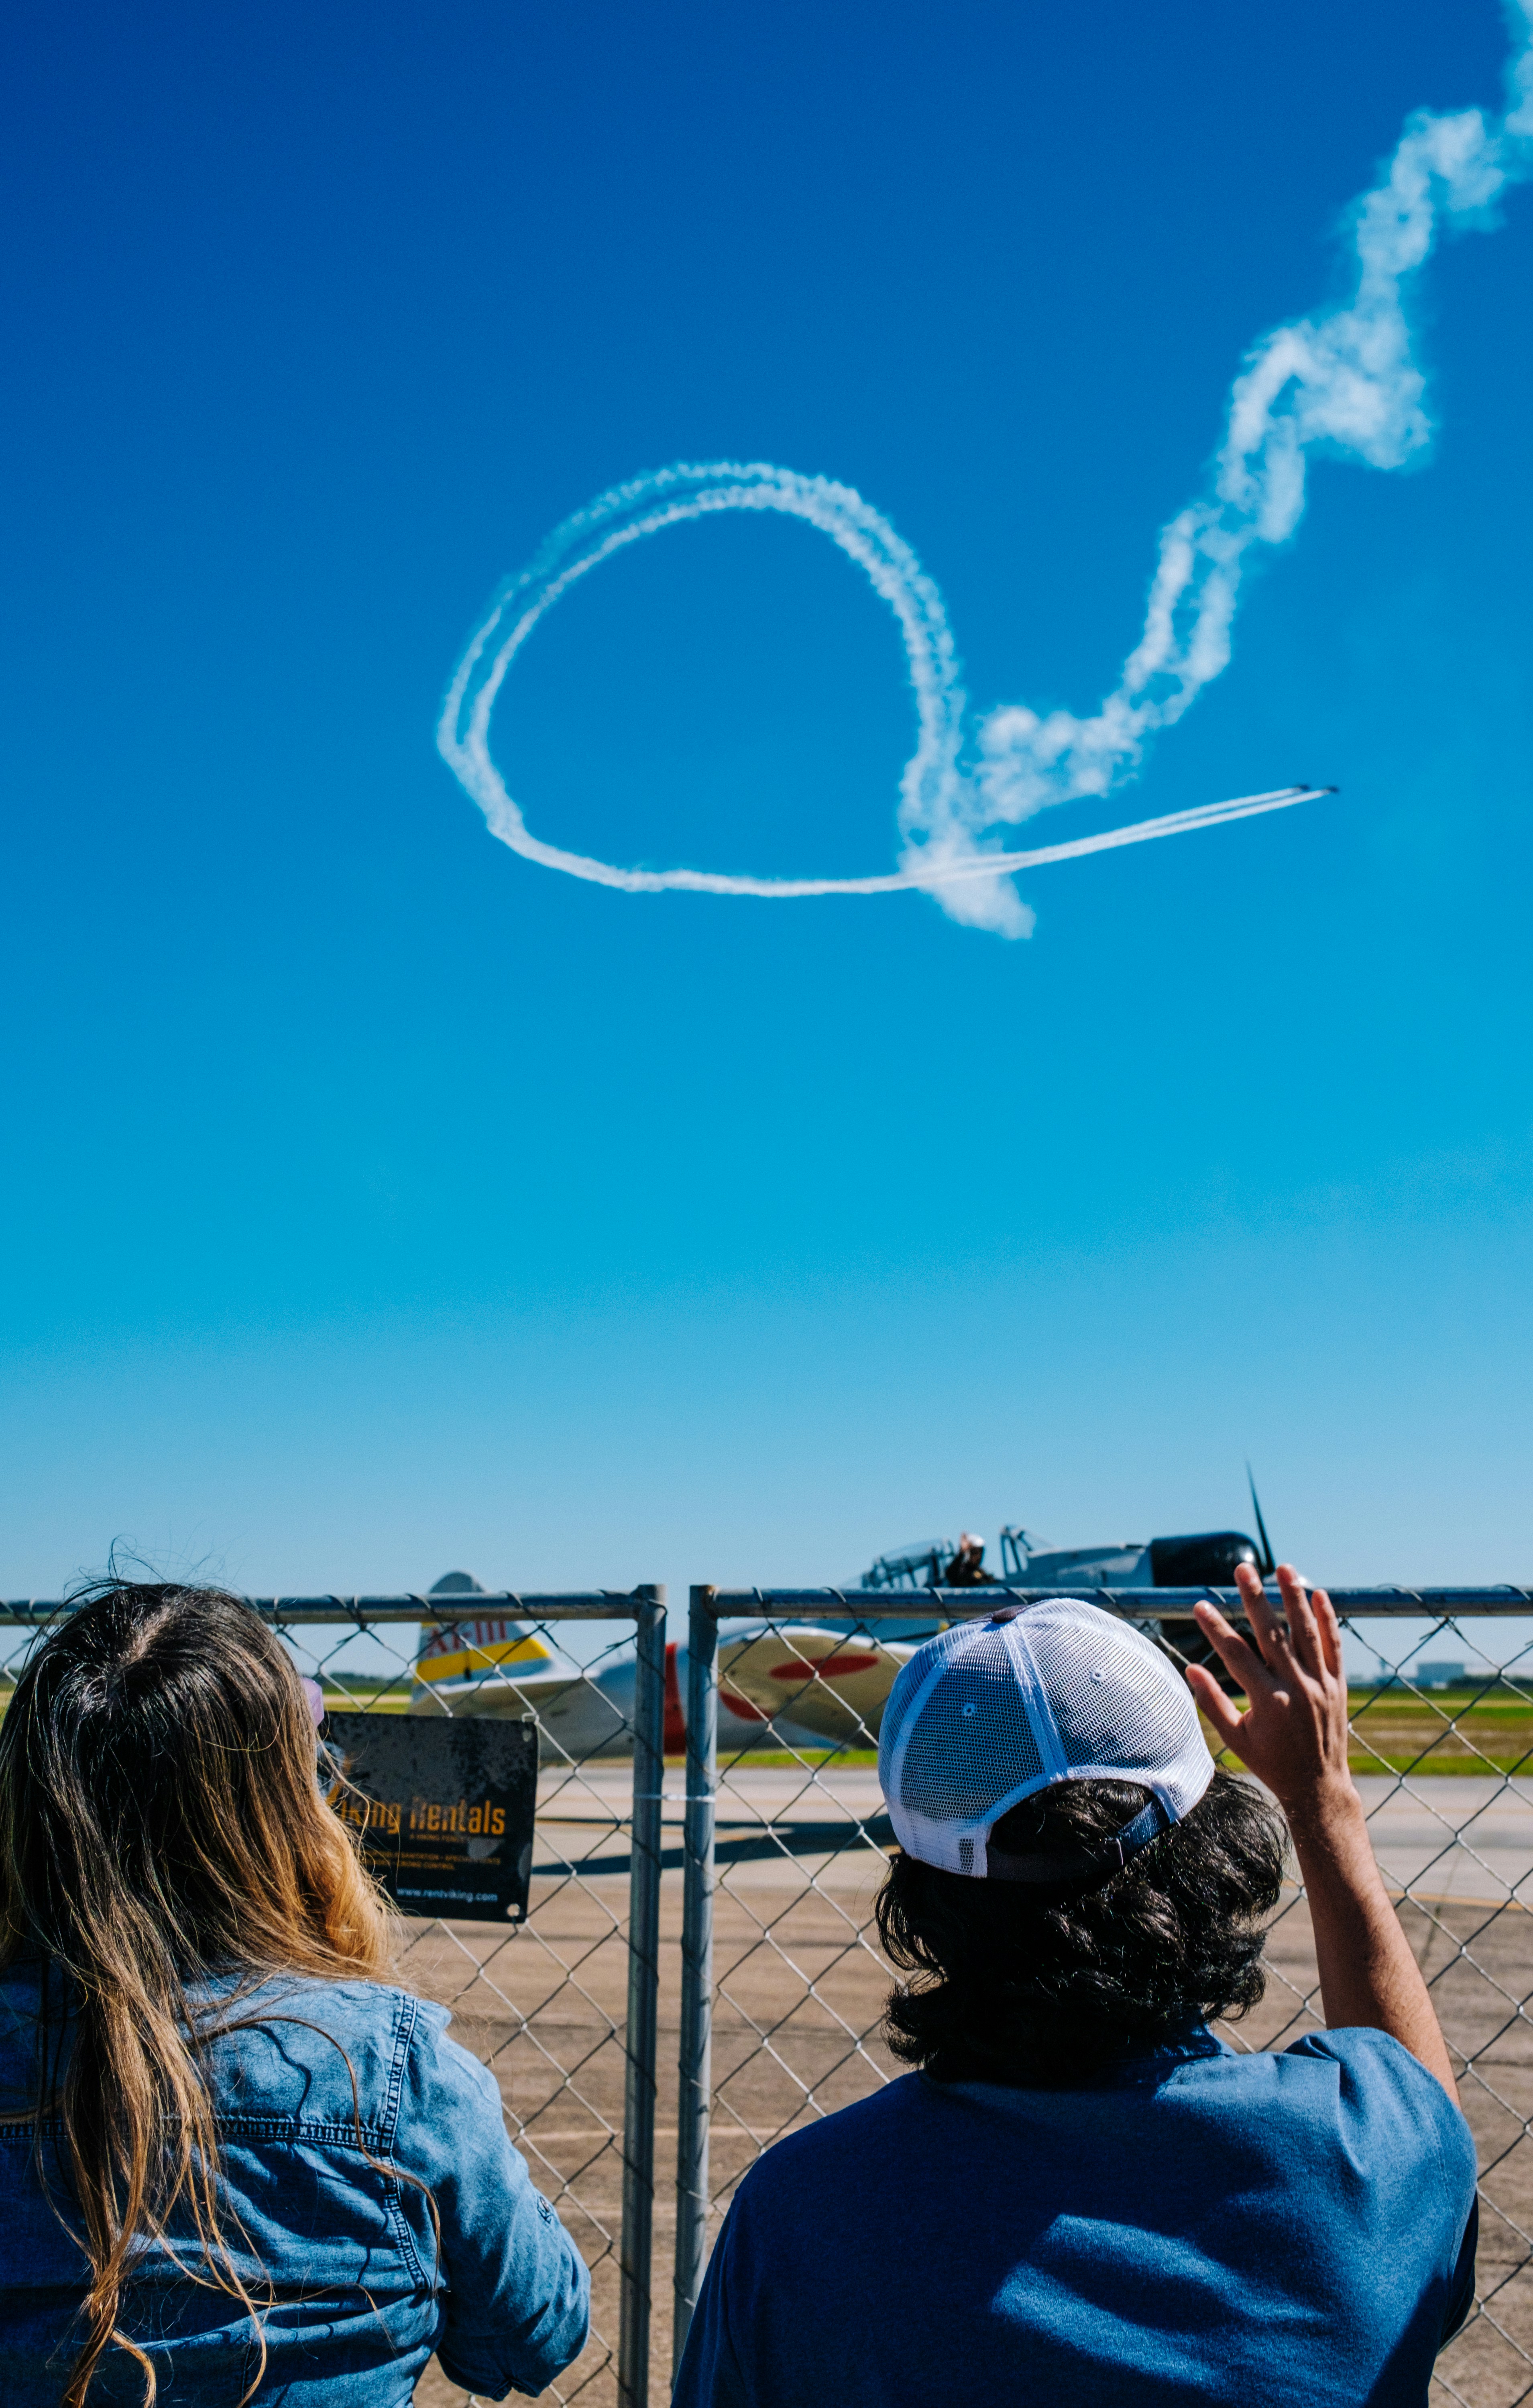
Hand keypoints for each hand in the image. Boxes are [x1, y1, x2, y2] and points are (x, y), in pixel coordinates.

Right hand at [1185, 1563, 1356, 1825]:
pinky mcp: (1338, 1686)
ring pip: (1307, 1634)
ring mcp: (1321, 1685)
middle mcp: (1296, 1689)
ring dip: (1295, 1598)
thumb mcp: (1236, 1740)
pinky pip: (1334, 1647)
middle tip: (1243, 1569)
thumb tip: (1189, 1669)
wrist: (1319, 1786)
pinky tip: (1318, 1595)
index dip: (1215, 1629)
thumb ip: (1212, 1703)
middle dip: (1255, 1598)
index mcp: (1268, 1702)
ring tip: (1285, 1568)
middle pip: (1272, 1634)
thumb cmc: (1271, 1764)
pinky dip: (1328, 1621)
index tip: (1200, 1605)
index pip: (1236, 1655)